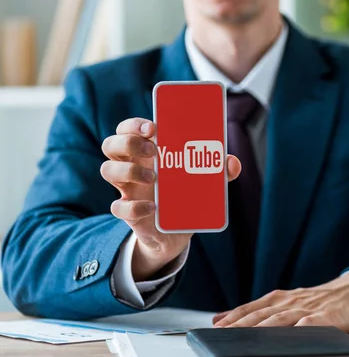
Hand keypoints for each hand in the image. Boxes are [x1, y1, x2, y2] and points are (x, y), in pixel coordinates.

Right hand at [100, 117, 240, 280]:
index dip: (133, 125)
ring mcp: (127, 189)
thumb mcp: (204, 180)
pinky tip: (153, 207)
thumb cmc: (186, 194)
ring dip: (128, 170)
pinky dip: (134, 206)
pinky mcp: (129, 213)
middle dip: (128, 142)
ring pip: (106, 170)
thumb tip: (233, 162)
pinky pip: (117, 207)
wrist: (176, 232)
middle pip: (110, 144)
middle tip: (154, 150)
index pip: (127, 129)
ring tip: (154, 178)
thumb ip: (219, 170)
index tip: (153, 127)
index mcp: (146, 152)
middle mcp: (131, 166)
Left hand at [212, 272, 348, 332]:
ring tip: (247, 339)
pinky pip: (314, 324)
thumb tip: (220, 318)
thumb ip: (257, 311)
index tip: (214, 327)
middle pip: (262, 315)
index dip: (232, 318)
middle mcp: (290, 302)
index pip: (251, 309)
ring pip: (282, 319)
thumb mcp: (286, 302)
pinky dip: (302, 328)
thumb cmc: (318, 301)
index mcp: (279, 299)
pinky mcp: (328, 317)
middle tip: (222, 335)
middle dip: (240, 325)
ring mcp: (309, 308)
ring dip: (263, 328)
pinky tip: (294, 335)